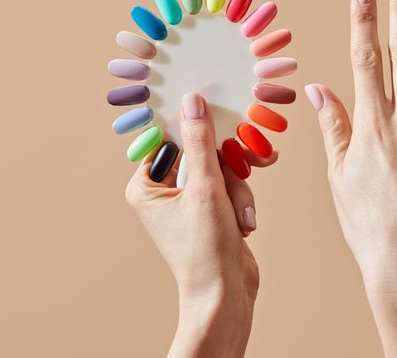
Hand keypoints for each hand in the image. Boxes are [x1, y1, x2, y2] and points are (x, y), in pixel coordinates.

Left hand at [125, 93, 271, 357]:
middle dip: (228, 168)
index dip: (195, 126)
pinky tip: (246, 221)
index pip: (170, 137)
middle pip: (201, 152)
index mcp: (146, 185)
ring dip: (237, 190)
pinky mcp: (209, 210)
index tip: (218, 114)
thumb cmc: (205, 251)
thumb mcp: (206, 189)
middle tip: (250, 163)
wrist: (225, 296)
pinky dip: (240, 200)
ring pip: (221, 169)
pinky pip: (229, 186)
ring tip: (242, 216)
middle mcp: (162, 191)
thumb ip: (201, 142)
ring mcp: (187, 201)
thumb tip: (193, 101)